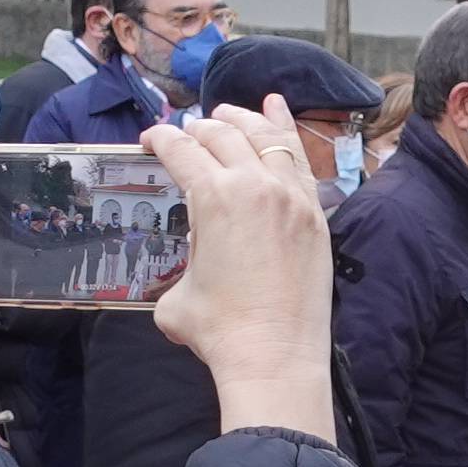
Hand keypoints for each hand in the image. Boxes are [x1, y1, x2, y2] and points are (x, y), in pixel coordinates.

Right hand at [150, 103, 336, 442]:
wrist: (274, 357)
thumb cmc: (221, 331)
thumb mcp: (176, 297)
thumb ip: (179, 266)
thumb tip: (190, 269)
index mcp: (214, 198)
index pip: (181, 151)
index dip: (161, 140)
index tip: (152, 141)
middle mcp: (255, 186)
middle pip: (221, 137)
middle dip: (197, 130)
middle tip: (186, 134)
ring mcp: (291, 197)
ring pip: (264, 138)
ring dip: (241, 120)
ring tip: (227, 112)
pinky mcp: (315, 214)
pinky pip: (299, 158)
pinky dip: (285, 129)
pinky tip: (276, 109)